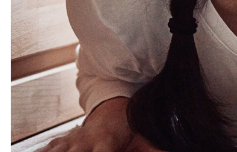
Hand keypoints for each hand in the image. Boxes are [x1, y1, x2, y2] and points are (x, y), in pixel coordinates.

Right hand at [38, 97, 164, 151]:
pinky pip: (47, 149)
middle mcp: (84, 142)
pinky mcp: (61, 141)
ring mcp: (70, 141)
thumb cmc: (129, 124)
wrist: (113, 106)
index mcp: (105, 141)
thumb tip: (170, 151)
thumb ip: (154, 148)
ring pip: (56, 151)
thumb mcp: (144, 136)